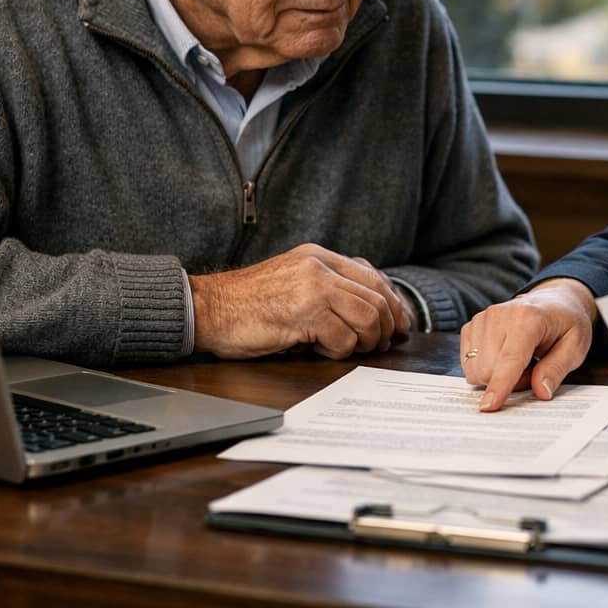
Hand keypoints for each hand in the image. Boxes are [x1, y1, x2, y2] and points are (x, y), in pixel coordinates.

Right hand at [189, 244, 410, 358]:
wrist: (208, 308)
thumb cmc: (248, 303)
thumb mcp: (293, 281)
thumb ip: (328, 286)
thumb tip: (372, 311)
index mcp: (319, 256)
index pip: (373, 277)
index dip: (393, 304)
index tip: (399, 325)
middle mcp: (320, 267)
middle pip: (377, 298)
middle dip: (385, 328)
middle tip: (377, 345)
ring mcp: (313, 288)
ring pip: (368, 318)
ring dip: (364, 341)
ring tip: (347, 348)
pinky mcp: (304, 313)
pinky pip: (344, 338)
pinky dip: (338, 351)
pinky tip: (319, 350)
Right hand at [460, 278, 596, 411]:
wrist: (553, 300)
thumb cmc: (565, 323)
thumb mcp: (575, 346)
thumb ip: (557, 369)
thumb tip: (541, 392)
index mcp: (528, 318)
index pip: (510, 359)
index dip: (500, 385)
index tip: (489, 407)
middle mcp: (499, 315)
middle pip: (488, 370)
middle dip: (509, 382)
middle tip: (532, 370)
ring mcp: (482, 319)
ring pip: (475, 370)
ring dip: (496, 376)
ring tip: (520, 362)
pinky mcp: (471, 326)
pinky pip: (469, 364)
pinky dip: (486, 368)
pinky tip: (503, 356)